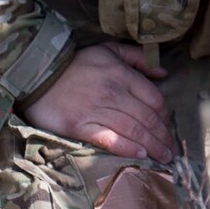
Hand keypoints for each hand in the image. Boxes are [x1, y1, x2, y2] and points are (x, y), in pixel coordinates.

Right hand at [21, 42, 176, 161]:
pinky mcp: (81, 127)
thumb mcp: (108, 50)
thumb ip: (137, 58)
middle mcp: (113, 93)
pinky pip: (110, 140)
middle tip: (172, 150)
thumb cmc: (76, 63)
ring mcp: (97, 111)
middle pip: (147, 118)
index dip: (165, 115)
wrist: (37, 74)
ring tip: (164, 158)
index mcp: (121, 74)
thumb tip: (163, 73)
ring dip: (152, 146)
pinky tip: (140, 155)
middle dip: (163, 136)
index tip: (168, 127)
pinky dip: (127, 148)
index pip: (154, 99)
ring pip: (133, 130)